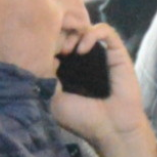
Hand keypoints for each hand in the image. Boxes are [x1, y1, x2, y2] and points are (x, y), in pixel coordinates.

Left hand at [50, 19, 156, 156]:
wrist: (111, 129)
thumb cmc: (82, 119)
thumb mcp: (52, 99)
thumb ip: (44, 76)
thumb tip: (43, 54)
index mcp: (68, 69)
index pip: (55, 43)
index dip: (47, 41)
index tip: (40, 51)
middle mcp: (83, 60)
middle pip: (69, 32)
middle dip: (58, 34)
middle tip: (53, 49)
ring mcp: (100, 55)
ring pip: (85, 28)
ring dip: (72, 34)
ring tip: (66, 50)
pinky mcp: (116, 53)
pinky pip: (104, 31)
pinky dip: (91, 34)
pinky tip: (82, 50)